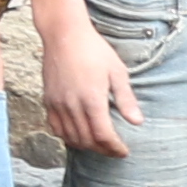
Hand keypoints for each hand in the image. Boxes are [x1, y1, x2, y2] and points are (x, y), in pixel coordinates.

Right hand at [37, 18, 134, 155]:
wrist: (64, 35)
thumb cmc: (94, 50)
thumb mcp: (117, 71)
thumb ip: (126, 99)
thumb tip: (137, 122)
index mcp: (92, 99)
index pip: (103, 136)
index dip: (114, 148)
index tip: (123, 151)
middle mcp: (72, 106)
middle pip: (87, 140)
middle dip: (103, 150)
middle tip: (114, 150)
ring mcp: (57, 104)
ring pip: (70, 137)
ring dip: (86, 145)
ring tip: (99, 145)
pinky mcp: (48, 100)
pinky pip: (56, 128)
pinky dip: (68, 137)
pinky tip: (79, 135)